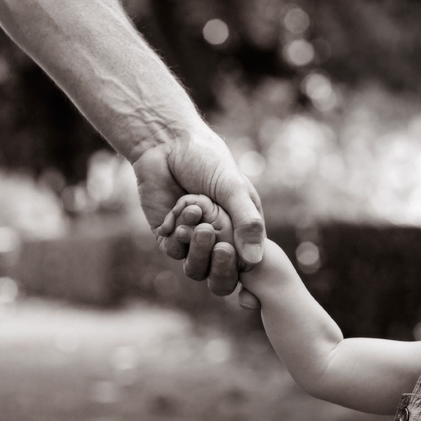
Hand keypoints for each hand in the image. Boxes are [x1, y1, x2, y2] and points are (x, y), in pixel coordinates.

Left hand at [133, 125, 263, 295]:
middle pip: (221, 275)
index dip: (244, 270)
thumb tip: (255, 260)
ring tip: (195, 216)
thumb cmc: (207, 160)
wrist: (166, 144)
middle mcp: (219, 237)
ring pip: (196, 268)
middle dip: (219, 264)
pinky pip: (174, 251)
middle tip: (217, 243)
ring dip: (197, 247)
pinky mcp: (169, 236)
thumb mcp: (233, 188)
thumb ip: (247, 222)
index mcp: (242, 227)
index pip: (247, 263)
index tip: (237, 259)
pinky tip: (177, 209)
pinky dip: (177, 234)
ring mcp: (193, 239)